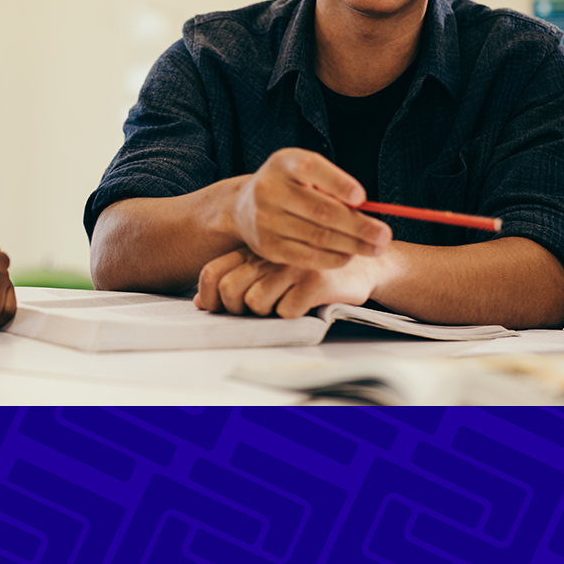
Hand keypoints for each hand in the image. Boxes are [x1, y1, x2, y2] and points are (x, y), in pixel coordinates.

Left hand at [194, 247, 376, 318]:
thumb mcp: (269, 269)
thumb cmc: (307, 271)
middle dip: (237, 310)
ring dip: (267, 313)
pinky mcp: (314, 281)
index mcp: (255, 248)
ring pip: (255, 303)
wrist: (363, 265)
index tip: (219, 308)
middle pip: (229, 290)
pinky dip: (292, 315)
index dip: (208, 296)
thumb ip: (235, 279)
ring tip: (284, 302)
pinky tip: (304, 304)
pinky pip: (286, 311)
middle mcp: (270, 253)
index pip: (211, 272)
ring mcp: (292, 265)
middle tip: (256, 311)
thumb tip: (200, 303)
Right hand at [231, 148, 390, 269]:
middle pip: (322, 211)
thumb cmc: (288, 185)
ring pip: (319, 237)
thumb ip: (330, 184)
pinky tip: (350, 256)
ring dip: (353, 245)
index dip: (339, 184)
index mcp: (283, 163)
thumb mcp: (303, 171)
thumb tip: (365, 209)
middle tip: (385, 235)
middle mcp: (270, 190)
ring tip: (376, 248)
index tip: (362, 198)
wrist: (243, 207)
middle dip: (359, 226)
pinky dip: (334, 258)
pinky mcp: (268, 247)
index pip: (312, 169)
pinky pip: (307, 256)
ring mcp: (266, 220)